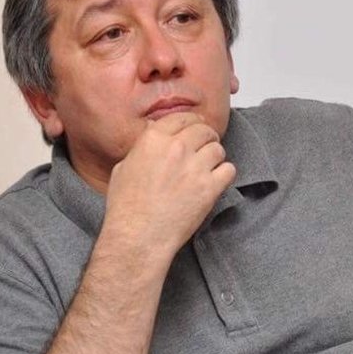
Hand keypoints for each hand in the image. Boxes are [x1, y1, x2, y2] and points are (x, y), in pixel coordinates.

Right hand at [100, 112, 235, 269]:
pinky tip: (215, 182)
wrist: (138, 236)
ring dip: (215, 156)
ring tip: (208, 167)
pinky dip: (224, 175)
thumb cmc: (126, 207)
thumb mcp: (123, 167)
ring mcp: (195, 167)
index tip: (195, 127)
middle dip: (206, 137)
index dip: (191, 122)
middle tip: (205, 147)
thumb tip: (153, 136)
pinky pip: (229, 170)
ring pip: (218, 149)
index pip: (182, 117)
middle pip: (204, 130)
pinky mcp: (209, 187)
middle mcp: (176, 148)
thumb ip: (142, 148)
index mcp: (153, 139)